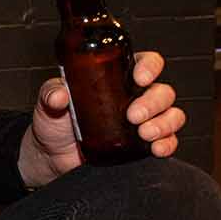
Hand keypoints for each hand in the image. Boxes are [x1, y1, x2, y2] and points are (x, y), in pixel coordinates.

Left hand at [21, 50, 185, 185]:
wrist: (52, 156)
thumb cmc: (54, 122)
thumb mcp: (48, 102)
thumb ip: (51, 94)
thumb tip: (59, 95)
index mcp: (116, 78)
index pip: (145, 63)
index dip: (150, 66)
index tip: (139, 77)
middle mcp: (134, 97)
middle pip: (162, 91)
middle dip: (153, 102)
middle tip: (133, 115)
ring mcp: (143, 121)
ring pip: (172, 115)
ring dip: (164, 123)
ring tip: (144, 133)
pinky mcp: (144, 145)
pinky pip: (169, 141)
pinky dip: (168, 144)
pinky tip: (156, 148)